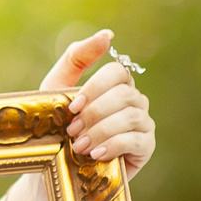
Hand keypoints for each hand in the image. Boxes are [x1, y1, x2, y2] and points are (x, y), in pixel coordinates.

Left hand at [39, 29, 153, 179]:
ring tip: (79, 145)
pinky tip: (95, 154)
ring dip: (100, 131)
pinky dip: (113, 145)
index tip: (73, 107)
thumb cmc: (55, 122)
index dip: (95, 87)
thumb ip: (78, 56)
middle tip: (72, 131)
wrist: (54, 166)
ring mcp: (143, 123)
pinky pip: (136, 140)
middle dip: (95, 113)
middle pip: (124, 95)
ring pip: (130, 116)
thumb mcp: (57, 86)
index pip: (118, 72)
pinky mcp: (145, 147)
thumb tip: (108, 35)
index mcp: (116, 84)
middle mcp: (134, 101)